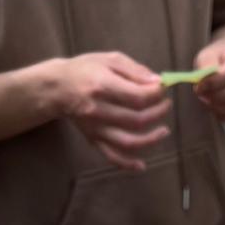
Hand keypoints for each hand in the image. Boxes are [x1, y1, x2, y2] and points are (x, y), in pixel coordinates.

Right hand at [54, 51, 170, 171]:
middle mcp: (98, 110)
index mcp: (103, 85)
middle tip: (166, 104)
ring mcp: (95, 128)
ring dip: (150, 139)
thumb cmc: (85, 69)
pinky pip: (111, 156)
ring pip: (127, 141)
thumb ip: (134, 70)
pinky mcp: (93, 138)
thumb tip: (158, 83)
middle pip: (136, 119)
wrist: (58, 87)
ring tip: (164, 131)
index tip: (163, 89)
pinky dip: (127, 163)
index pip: (138, 97)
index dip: (156, 95)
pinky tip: (141, 165)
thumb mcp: (109, 59)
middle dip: (158, 112)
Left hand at [193, 34, 224, 123]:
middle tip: (201, 95)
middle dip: (215, 97)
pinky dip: (222, 115)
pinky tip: (215, 106)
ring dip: (217, 107)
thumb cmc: (218, 57)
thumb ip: (205, 68)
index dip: (214, 83)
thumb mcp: (208, 55)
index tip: (199, 86)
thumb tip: (203, 86)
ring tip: (206, 99)